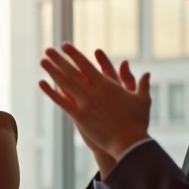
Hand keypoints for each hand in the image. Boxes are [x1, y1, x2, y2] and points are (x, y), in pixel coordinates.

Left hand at [38, 43, 151, 160]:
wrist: (129, 143)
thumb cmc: (137, 122)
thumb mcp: (142, 100)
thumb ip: (142, 85)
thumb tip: (147, 73)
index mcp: (107, 84)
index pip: (86, 65)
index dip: (74, 55)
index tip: (65, 46)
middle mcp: (93, 91)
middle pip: (72, 71)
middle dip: (59, 59)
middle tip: (47, 49)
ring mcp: (85, 104)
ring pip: (64, 84)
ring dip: (52, 71)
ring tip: (42, 61)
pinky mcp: (79, 117)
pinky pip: (61, 102)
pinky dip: (51, 92)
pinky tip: (41, 83)